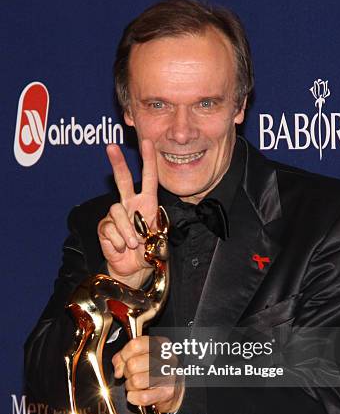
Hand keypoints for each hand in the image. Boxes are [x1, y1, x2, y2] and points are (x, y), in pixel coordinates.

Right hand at [98, 140, 158, 287]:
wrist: (134, 270)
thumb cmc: (148, 253)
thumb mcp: (159, 242)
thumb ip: (156, 232)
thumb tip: (144, 227)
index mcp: (147, 204)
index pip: (149, 178)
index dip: (149, 160)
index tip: (148, 142)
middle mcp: (130, 205)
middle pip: (122, 179)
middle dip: (118, 162)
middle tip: (111, 147)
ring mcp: (116, 215)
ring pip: (118, 211)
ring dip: (128, 230)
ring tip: (133, 244)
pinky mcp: (105, 227)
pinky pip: (110, 229)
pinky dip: (118, 241)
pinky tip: (121, 248)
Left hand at [112, 336, 184, 413]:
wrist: (175, 389)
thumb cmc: (156, 370)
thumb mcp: (142, 355)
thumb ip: (124, 356)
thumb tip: (118, 369)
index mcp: (160, 345)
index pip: (135, 345)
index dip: (124, 355)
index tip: (124, 361)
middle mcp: (167, 358)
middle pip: (133, 364)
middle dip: (127, 372)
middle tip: (132, 374)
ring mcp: (169, 375)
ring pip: (135, 381)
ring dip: (131, 386)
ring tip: (137, 384)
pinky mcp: (168, 392)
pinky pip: (141, 396)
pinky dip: (134, 397)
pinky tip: (139, 394)